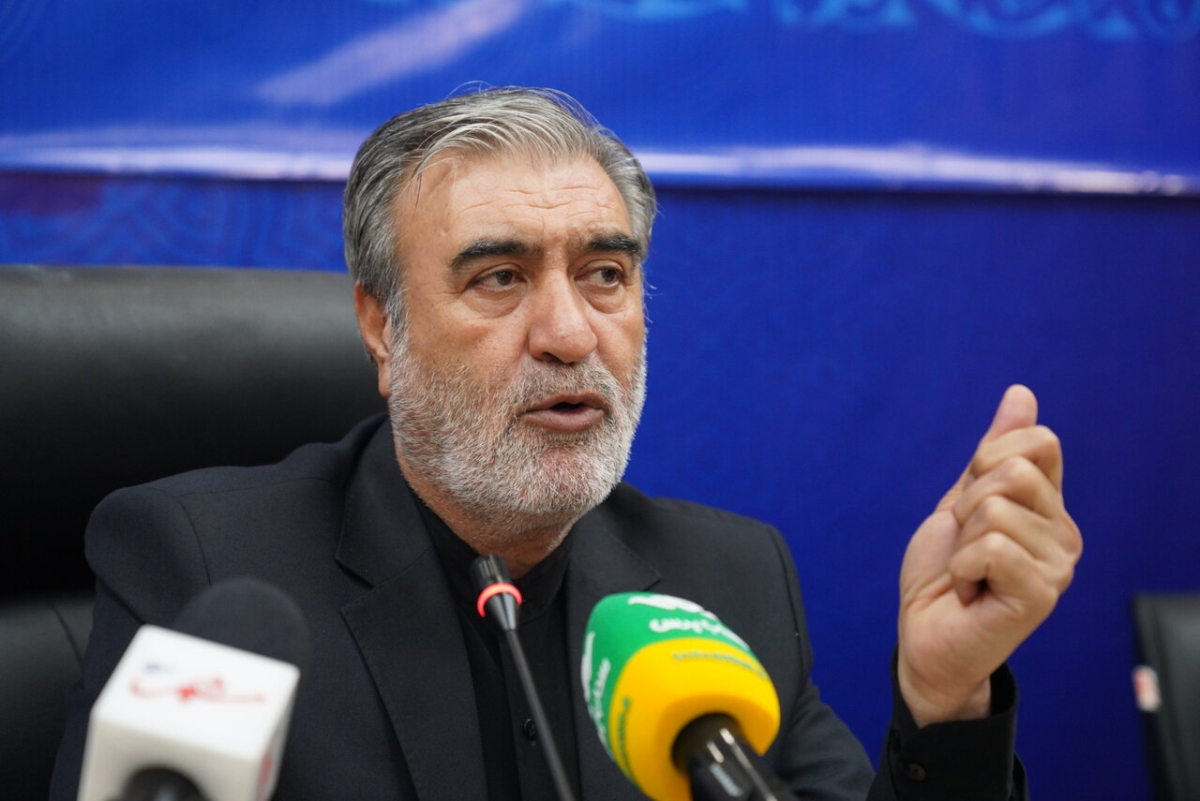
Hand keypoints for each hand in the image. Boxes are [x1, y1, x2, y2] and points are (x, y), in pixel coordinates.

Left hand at [896, 385, 1081, 725]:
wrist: (924, 635)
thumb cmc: (941, 573)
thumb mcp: (960, 500)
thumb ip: (992, 452)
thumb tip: (1021, 394)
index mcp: (1049, 507)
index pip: (1040, 441)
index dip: (988, 457)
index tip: (969, 500)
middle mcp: (1064, 533)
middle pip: (1011, 470)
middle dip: (966, 504)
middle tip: (965, 545)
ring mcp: (1058, 566)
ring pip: (995, 508)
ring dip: (962, 540)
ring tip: (968, 572)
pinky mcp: (1042, 594)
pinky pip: (991, 545)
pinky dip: (963, 566)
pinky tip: (970, 591)